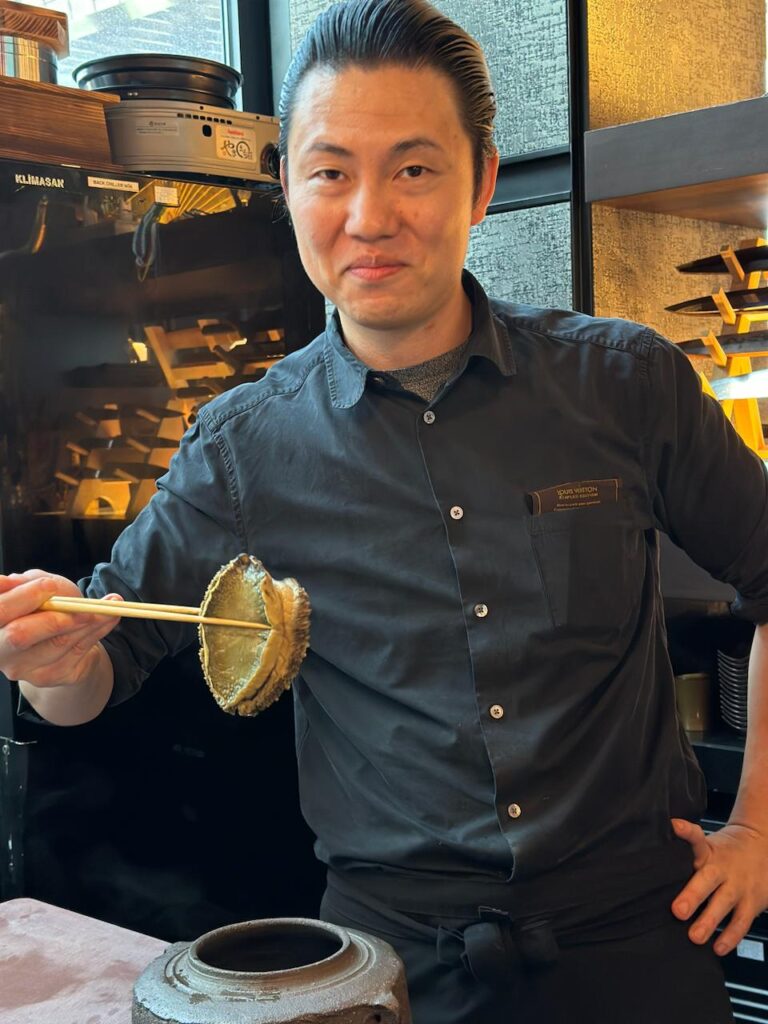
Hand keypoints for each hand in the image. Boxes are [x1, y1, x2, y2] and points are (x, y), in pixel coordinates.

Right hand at [0, 569, 121, 687]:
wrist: (62, 637)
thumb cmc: (44, 606)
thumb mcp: (35, 586)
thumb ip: (28, 582)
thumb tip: (11, 581)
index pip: (0, 611)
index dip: (23, 597)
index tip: (49, 585)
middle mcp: (1, 651)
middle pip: (20, 636)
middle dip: (53, 617)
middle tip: (81, 605)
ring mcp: (24, 668)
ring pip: (58, 642)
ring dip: (89, 620)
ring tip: (109, 606)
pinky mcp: (50, 676)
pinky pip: (79, 651)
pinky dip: (99, 630)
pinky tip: (110, 617)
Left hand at [670, 816, 767, 954]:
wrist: (763, 848)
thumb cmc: (725, 852)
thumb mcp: (707, 847)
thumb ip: (685, 857)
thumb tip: (650, 868)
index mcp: (709, 852)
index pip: (697, 839)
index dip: (687, 832)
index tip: (675, 826)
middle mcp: (723, 868)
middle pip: (708, 879)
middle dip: (693, 895)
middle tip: (678, 911)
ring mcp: (739, 886)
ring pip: (724, 903)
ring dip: (710, 921)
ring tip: (695, 937)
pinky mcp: (752, 903)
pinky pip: (741, 922)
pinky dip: (730, 937)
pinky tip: (718, 947)